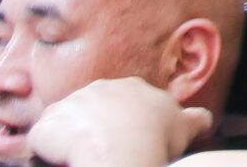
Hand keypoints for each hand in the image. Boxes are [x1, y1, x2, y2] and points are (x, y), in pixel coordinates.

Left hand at [24, 78, 210, 166]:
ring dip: (69, 138)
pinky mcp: (46, 126)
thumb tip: (205, 118)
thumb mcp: (185, 126)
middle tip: (104, 147)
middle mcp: (98, 88)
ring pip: (65, 123)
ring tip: (80, 158)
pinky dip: (48, 152)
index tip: (128, 136)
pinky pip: (42, 140)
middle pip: (92, 107)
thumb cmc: (155, 137)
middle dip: (94, 125)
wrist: (121, 150)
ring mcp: (70, 105)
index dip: (124, 120)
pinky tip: (61, 162)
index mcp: (131, 86)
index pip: (122, 99)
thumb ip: (195, 118)